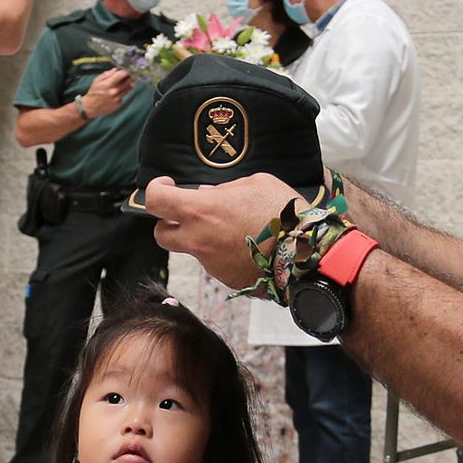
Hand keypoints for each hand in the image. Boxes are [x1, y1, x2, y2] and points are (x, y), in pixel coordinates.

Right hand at [81, 68, 132, 119]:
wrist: (90, 107)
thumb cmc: (93, 92)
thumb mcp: (97, 80)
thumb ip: (107, 74)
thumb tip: (116, 69)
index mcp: (108, 84)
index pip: (122, 74)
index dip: (126, 71)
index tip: (127, 69)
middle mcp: (114, 91)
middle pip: (128, 81)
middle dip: (129, 77)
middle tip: (129, 75)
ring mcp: (117, 98)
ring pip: (128, 89)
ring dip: (129, 84)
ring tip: (125, 82)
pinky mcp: (119, 104)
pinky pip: (124, 96)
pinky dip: (122, 92)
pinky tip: (117, 92)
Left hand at [143, 173, 299, 288]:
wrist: (307, 251)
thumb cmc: (283, 211)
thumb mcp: (254, 183)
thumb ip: (224, 189)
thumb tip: (209, 195)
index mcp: (201, 211)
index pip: (155, 201)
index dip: (155, 190)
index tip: (168, 186)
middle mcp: (198, 241)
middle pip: (160, 234)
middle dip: (169, 223)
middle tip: (190, 214)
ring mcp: (211, 264)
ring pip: (194, 249)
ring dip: (205, 238)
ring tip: (237, 229)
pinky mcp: (227, 280)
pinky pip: (217, 263)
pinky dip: (226, 254)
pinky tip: (250, 245)